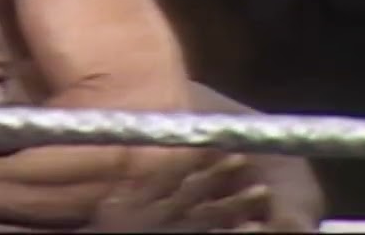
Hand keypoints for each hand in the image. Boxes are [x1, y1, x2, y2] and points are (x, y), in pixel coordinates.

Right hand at [92, 149, 270, 231]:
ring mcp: (170, 232)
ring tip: (260, 192)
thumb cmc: (103, 230)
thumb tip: (131, 161)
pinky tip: (253, 228)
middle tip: (243, 157)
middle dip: (218, 173)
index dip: (191, 155)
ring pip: (206, 216)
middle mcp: (153, 214)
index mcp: (132, 200)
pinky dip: (231, 234)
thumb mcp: (108, 209)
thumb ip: (122, 189)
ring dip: (235, 204)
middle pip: (191, 191)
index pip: (165, 172)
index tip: (213, 139)